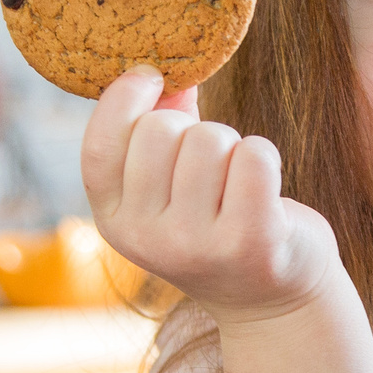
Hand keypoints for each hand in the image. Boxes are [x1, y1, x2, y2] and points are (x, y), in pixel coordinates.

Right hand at [79, 69, 342, 325]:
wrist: (272, 300)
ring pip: (210, 138)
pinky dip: (265, 157)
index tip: (151, 76)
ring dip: (232, 147)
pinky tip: (265, 192)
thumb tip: (171, 72)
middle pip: (159, 129)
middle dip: (192, 128)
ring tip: (237, 185)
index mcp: (114, 222)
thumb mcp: (169, 187)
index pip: (99, 146)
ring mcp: (197, 243)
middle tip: (211, 166)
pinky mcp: (250, 240)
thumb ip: (158, 127)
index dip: (122, 99)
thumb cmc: (216, 223)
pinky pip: (254, 154)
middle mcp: (147, 238)